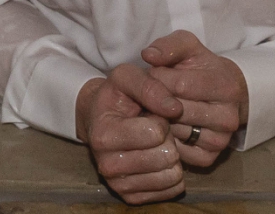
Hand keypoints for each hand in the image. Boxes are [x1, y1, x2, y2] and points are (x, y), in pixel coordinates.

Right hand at [77, 71, 183, 204]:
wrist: (98, 120)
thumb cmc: (115, 97)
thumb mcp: (126, 77)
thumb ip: (150, 86)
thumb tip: (176, 108)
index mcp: (104, 135)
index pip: (156, 132)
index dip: (160, 119)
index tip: (149, 114)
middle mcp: (108, 166)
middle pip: (166, 156)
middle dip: (167, 138)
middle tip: (153, 129)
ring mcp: (120, 185)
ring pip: (172, 175)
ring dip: (170, 155)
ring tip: (154, 144)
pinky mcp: (132, 198)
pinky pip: (172, 190)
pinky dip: (171, 172)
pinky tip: (156, 158)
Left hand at [140, 30, 247, 168]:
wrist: (225, 93)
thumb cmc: (201, 66)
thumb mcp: (188, 46)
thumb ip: (168, 46)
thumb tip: (148, 56)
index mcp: (225, 86)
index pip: (179, 85)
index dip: (159, 77)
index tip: (153, 73)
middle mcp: (228, 117)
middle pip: (177, 111)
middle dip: (158, 99)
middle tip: (152, 92)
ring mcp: (221, 141)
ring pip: (176, 132)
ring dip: (160, 119)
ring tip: (157, 107)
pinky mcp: (210, 158)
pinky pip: (179, 151)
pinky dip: (167, 138)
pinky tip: (166, 124)